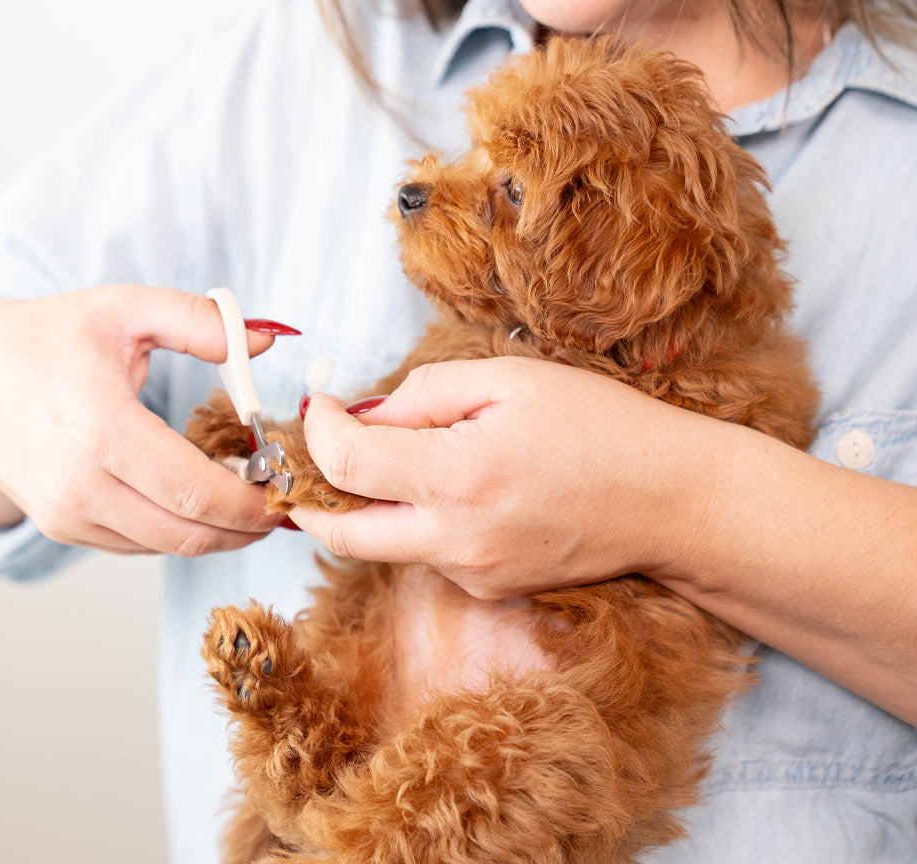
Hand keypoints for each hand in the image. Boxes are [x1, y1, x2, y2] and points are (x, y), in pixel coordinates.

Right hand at [0, 284, 284, 554]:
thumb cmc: (47, 339)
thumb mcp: (124, 309)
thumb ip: (200, 321)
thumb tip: (267, 338)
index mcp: (100, 427)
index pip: (196, 491)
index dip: (252, 500)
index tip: (285, 485)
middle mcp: (80, 484)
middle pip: (187, 533)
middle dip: (245, 527)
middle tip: (278, 504)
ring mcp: (67, 514)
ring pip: (165, 547)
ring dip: (216, 534)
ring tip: (247, 502)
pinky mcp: (62, 528)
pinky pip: (138, 545)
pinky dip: (178, 532)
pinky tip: (200, 504)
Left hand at [289, 356, 703, 598]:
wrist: (670, 502)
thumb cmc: (600, 428)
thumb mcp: (510, 380)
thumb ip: (425, 393)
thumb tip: (367, 415)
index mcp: (457, 476)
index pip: (345, 463)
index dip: (318, 431)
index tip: (322, 408)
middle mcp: (454, 539)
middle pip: (341, 533)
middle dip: (309, 499)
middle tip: (308, 464)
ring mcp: (470, 574)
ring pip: (384, 545)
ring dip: (367, 507)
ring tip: (388, 462)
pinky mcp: (487, 589)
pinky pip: (428, 556)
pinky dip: (417, 523)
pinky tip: (453, 491)